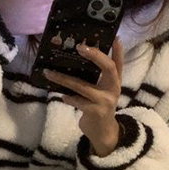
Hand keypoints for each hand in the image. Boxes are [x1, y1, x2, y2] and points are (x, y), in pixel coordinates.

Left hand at [45, 39, 124, 156]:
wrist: (103, 133)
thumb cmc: (98, 107)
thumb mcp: (101, 91)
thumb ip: (95, 78)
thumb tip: (75, 60)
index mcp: (115, 82)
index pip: (119, 63)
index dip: (118, 50)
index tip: (114, 36)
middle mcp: (113, 89)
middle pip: (108, 68)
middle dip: (95, 55)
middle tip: (80, 46)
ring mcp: (105, 101)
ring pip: (82, 86)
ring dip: (63, 79)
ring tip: (49, 73)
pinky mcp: (95, 112)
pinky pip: (77, 101)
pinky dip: (68, 97)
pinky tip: (62, 95)